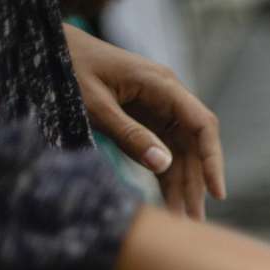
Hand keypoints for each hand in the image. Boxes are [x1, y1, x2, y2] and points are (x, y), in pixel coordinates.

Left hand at [63, 24, 224, 218]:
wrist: (51, 48)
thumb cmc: (69, 68)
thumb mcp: (94, 104)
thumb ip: (128, 134)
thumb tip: (164, 164)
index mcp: (161, 86)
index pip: (202, 125)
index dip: (213, 160)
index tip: (217, 192)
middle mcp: (168, 98)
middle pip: (194, 146)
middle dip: (196, 183)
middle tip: (194, 220)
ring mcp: (158, 110)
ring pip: (181, 153)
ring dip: (182, 185)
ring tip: (182, 219)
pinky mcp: (146, 122)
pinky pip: (163, 153)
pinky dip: (166, 177)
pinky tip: (169, 202)